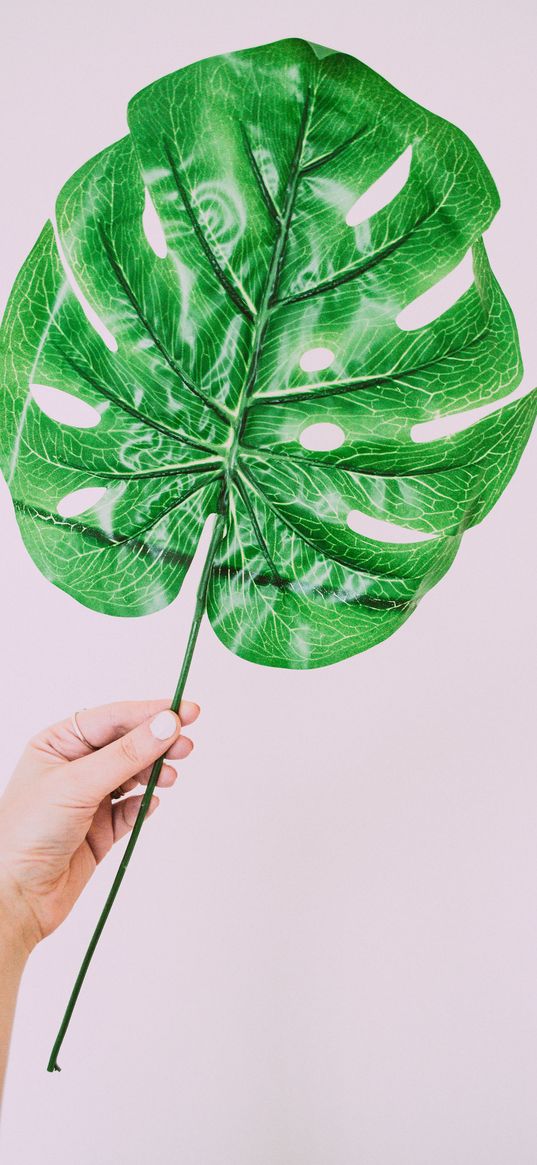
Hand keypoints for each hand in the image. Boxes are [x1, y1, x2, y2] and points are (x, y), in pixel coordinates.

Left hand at [0, 698, 198, 955]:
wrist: (15, 896)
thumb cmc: (26, 833)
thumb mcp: (77, 784)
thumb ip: (126, 755)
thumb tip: (165, 726)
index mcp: (58, 744)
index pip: (112, 718)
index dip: (150, 712)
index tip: (186, 711)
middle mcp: (74, 767)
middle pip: (127, 744)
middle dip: (158, 742)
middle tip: (187, 743)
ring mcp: (89, 799)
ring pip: (133, 775)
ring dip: (154, 772)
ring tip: (170, 776)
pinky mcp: (101, 829)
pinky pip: (132, 809)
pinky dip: (145, 804)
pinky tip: (151, 803)